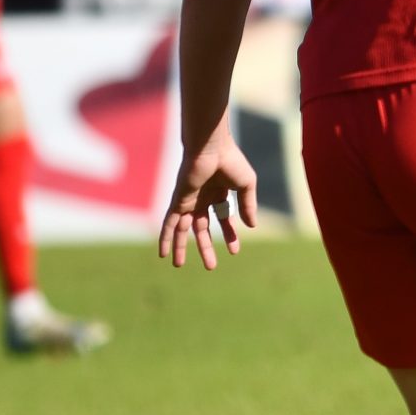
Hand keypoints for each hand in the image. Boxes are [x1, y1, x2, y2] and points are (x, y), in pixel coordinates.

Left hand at [158, 133, 258, 269]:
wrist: (211, 148)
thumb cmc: (231, 161)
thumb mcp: (247, 186)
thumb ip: (248, 206)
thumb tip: (252, 227)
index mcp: (219, 193)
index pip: (223, 220)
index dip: (229, 235)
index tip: (234, 251)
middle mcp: (202, 199)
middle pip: (202, 229)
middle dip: (205, 247)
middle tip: (210, 267)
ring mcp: (188, 201)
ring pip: (182, 229)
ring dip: (180, 247)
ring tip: (178, 265)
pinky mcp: (178, 201)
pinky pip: (169, 223)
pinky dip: (165, 237)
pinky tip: (163, 253)